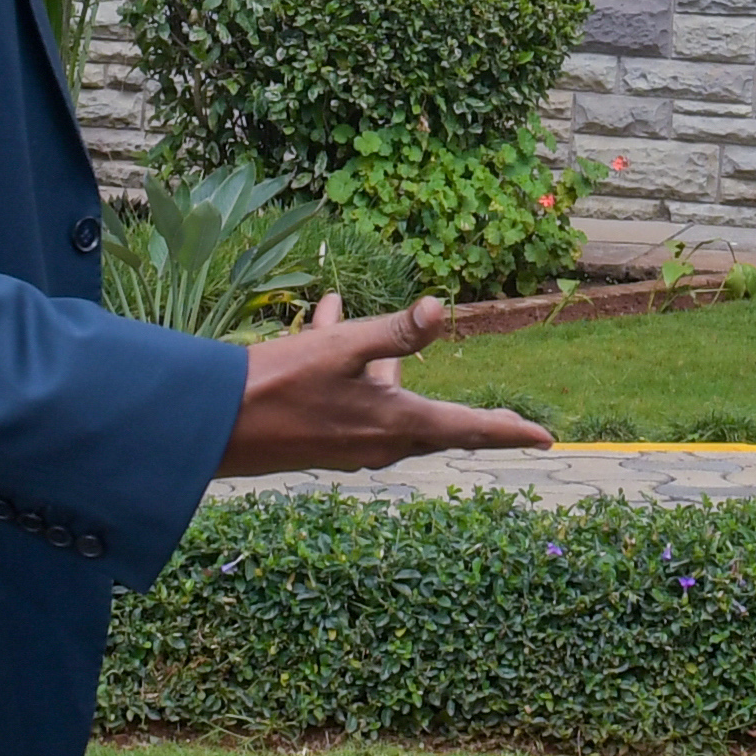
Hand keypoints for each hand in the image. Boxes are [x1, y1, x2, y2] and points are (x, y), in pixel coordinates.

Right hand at [222, 293, 551, 476]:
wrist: (210, 430)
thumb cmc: (276, 387)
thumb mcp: (340, 350)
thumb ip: (393, 333)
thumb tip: (441, 310)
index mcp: (396, 424)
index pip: (469, 428)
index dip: (510, 429)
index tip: (545, 438)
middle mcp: (379, 442)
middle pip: (432, 418)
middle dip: (449, 399)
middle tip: (492, 406)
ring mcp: (349, 445)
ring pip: (383, 398)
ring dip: (377, 360)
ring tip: (349, 318)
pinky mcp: (323, 439)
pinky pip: (352, 399)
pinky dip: (347, 365)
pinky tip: (322, 318)